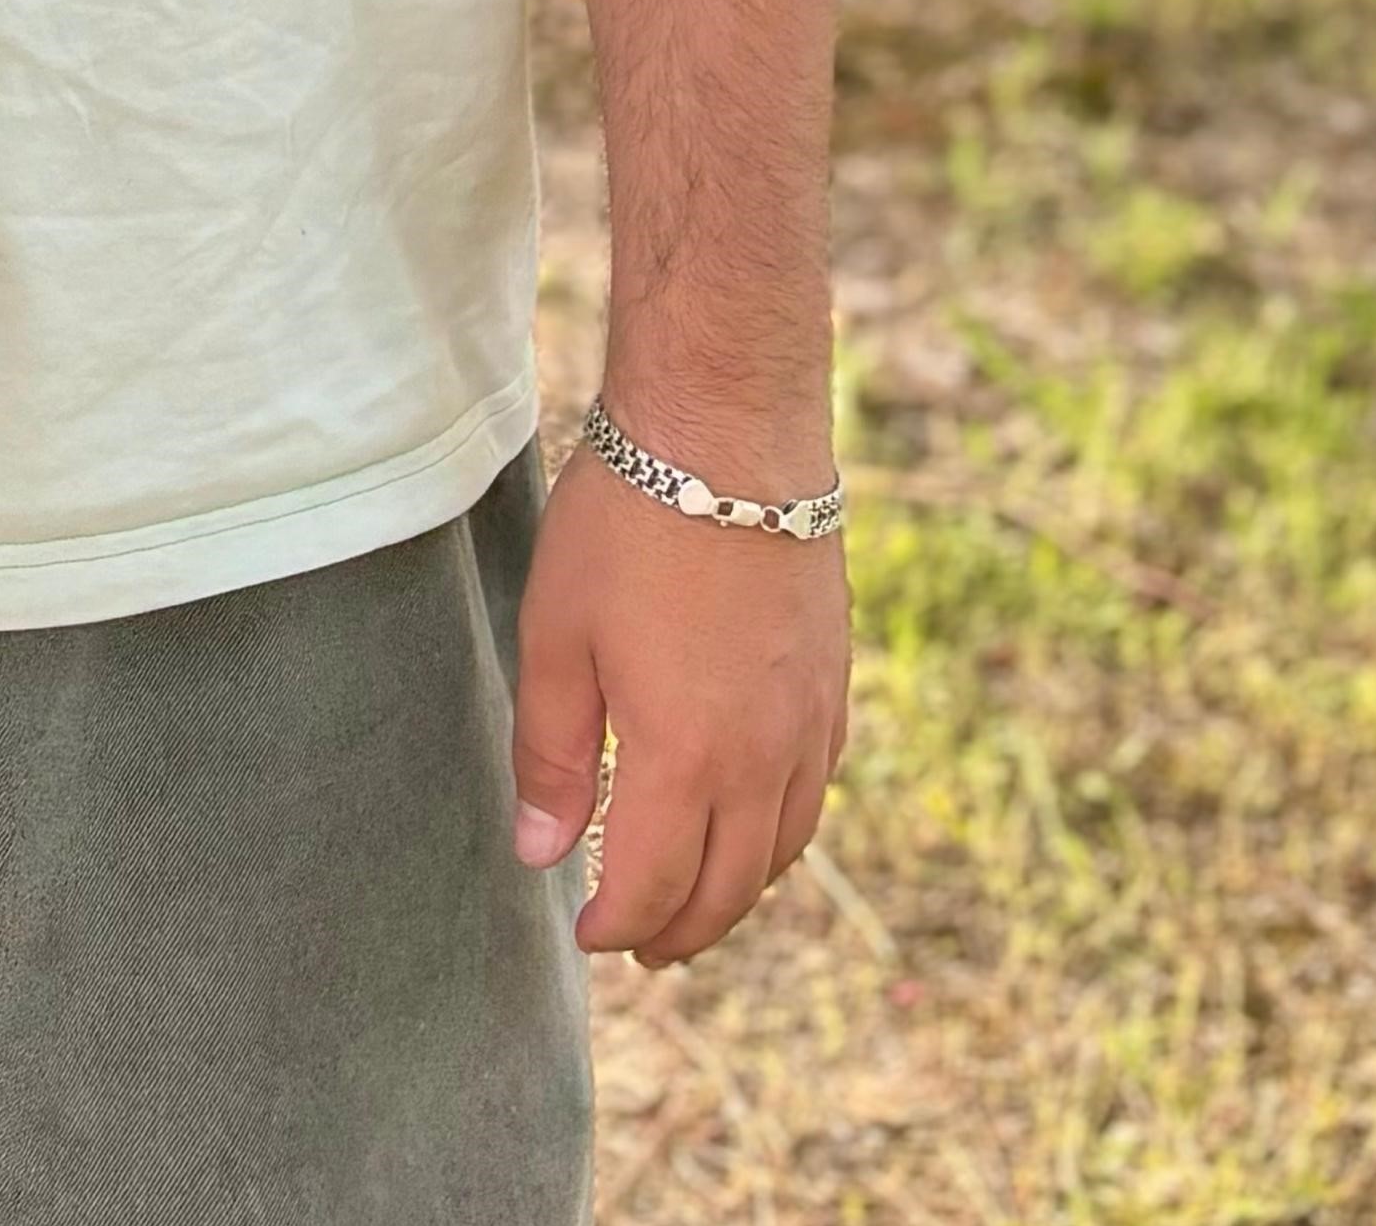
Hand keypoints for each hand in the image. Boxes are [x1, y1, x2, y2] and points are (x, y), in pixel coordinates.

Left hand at [508, 440, 848, 967]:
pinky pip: (814, 794)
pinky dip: (780, 835)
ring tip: (690, 905)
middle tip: (635, 944)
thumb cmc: (630, 524)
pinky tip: (752, 825)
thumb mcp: (558, 635)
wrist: (731, 431)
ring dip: (734, 893)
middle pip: (727, 889)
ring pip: (781, 851)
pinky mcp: (833, 684)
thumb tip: (543, 850)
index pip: (653, 887)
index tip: (583, 930)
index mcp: (685, 758)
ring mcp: (808, 723)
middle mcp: (761, 759)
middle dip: (677, 932)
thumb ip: (553, 754)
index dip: (615, 925)